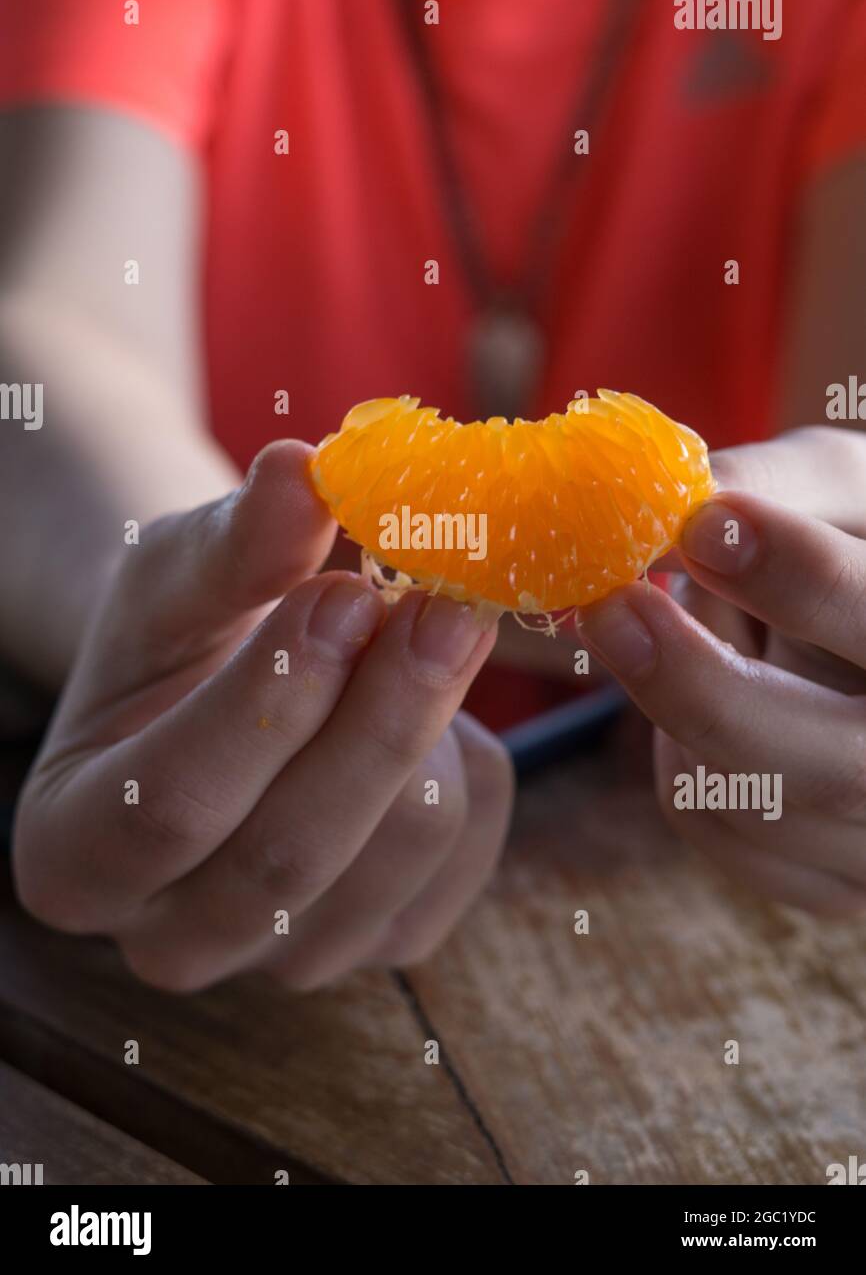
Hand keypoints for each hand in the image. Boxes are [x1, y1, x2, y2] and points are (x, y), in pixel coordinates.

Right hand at [13, 442, 512, 989]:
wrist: (223, 689)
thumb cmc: (182, 632)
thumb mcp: (182, 574)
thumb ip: (235, 538)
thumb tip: (303, 470)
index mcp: (75, 851)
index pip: (168, 803)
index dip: (271, 698)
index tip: (345, 592)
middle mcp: (169, 937)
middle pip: (290, 855)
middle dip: (383, 716)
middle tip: (447, 604)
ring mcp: (283, 957)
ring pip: (397, 853)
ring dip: (434, 724)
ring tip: (417, 637)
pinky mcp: (383, 944)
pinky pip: (467, 854)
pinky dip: (471, 762)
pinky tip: (430, 710)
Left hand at [576, 426, 865, 917]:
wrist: (864, 645)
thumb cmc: (859, 543)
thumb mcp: (848, 491)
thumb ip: (778, 486)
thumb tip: (676, 500)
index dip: (799, 578)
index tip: (703, 525)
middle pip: (832, 771)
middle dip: (700, 683)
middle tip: (609, 603)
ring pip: (747, 800)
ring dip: (681, 701)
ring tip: (697, 625)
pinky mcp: (833, 884)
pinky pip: (710, 824)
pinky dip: (679, 751)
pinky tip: (708, 693)